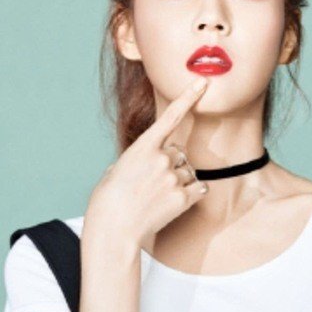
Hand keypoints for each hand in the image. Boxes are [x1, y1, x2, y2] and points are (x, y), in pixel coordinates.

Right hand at [83, 77, 208, 249]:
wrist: (113, 229)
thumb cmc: (108, 199)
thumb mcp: (117, 169)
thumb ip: (139, 159)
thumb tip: (150, 163)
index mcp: (143, 147)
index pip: (171, 116)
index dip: (188, 97)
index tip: (202, 82)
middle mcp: (162, 158)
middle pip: (179, 153)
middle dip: (171, 163)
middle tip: (153, 181)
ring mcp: (174, 178)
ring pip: (189, 171)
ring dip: (179, 180)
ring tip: (158, 196)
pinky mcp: (183, 197)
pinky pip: (199, 188)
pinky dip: (191, 193)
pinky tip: (173, 202)